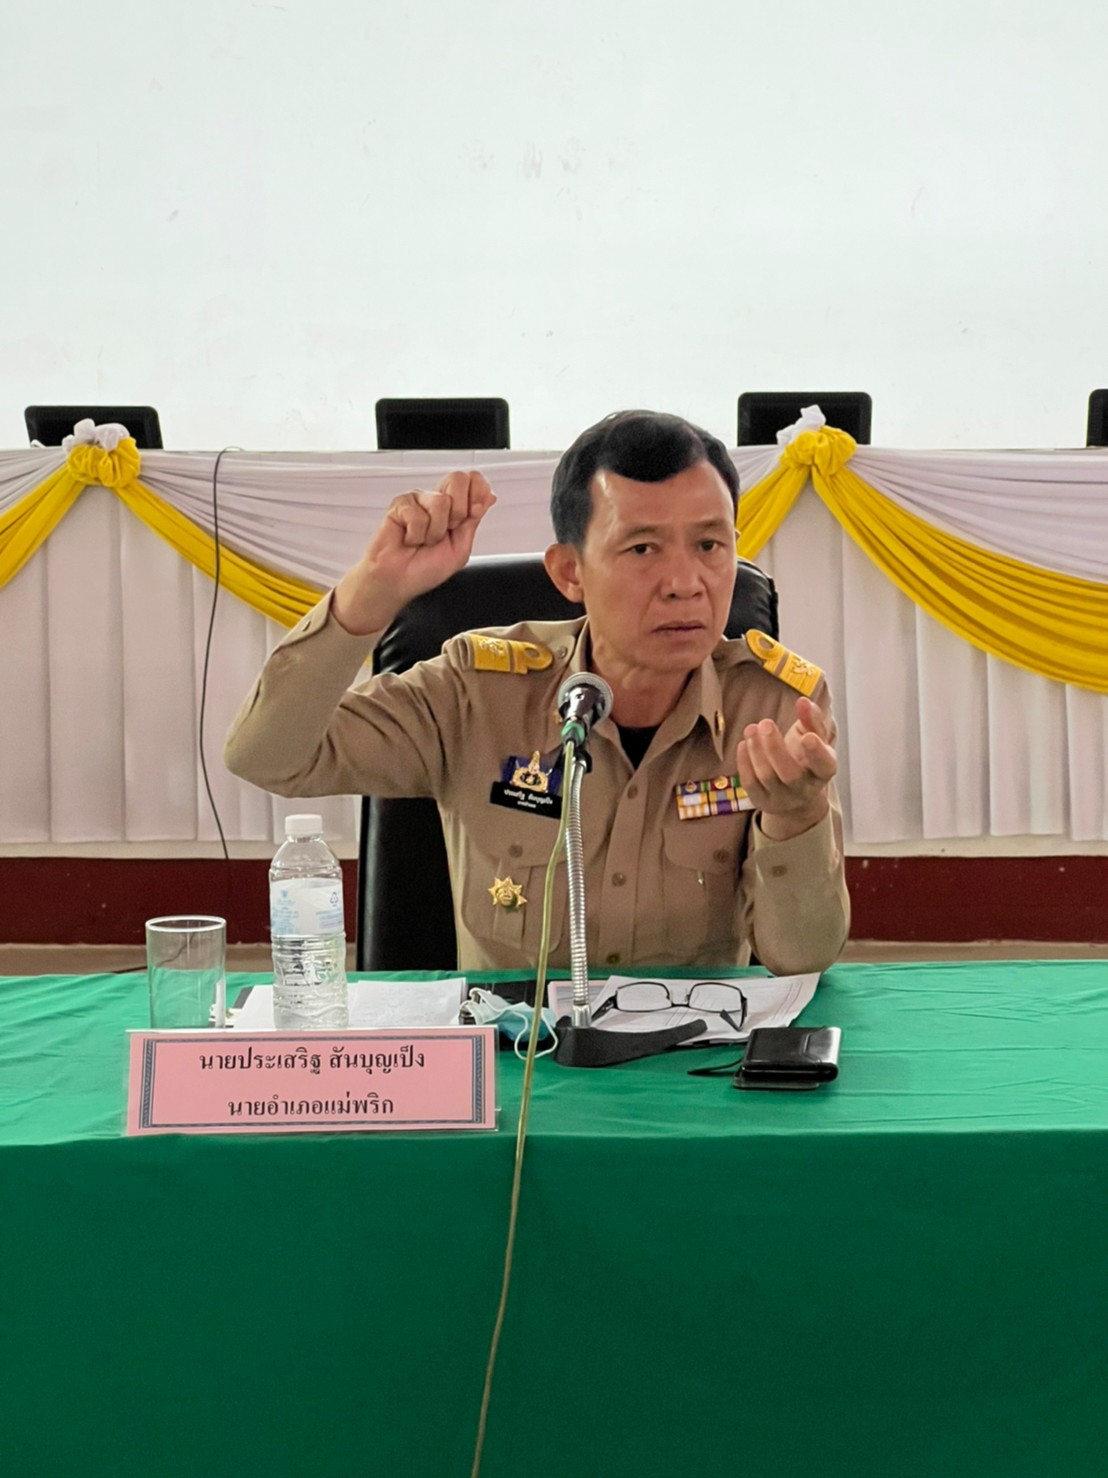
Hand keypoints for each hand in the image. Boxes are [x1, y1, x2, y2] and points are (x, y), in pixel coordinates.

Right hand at [332, 471, 495, 634]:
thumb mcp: (460, 549)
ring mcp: (419, 500)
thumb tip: (489, 496)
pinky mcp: (401, 504)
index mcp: (456, 508)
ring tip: (424, 541)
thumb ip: (473, 521)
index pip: (474, 480)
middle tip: (446, 531)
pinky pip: (417, 514)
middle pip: (459, 478)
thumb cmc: (425, 569)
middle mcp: (438, 500)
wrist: (399, 581)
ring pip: (441, 501)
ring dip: (435, 531)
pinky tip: (409, 540)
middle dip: (459, 511)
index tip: (474, 512)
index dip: (478, 492)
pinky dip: (415, 535)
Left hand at [735, 696, 836, 840]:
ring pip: (767, 777)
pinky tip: (744, 743)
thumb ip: (812, 720)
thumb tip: (804, 701)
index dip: (816, 753)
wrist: (796, 794)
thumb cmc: (806, 759)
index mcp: (823, 771)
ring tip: (751, 728)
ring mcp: (782, 798)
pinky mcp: (762, 800)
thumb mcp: (815, 738)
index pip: (824, 766)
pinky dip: (744, 762)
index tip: (807, 736)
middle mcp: (804, 789)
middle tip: (766, 723)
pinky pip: (750, 783)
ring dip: (757, 750)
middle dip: (776, 748)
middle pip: (790, 774)